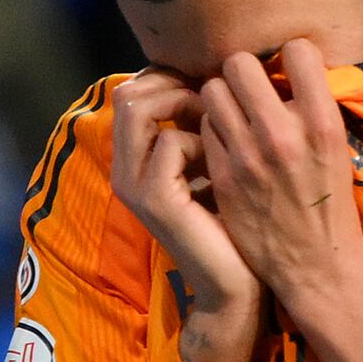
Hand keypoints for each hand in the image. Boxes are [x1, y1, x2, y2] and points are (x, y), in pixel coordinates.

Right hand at [109, 70, 265, 361]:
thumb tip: (213, 77)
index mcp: (135, 159)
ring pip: (138, 107)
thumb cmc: (234, 223)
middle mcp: (125, 169)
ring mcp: (134, 185)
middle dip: (173, 83)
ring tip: (218, 125)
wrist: (237, 285)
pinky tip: (223, 163)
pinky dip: (201, 140)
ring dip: (183, 104)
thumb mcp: (212, 164)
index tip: (210, 86)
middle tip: (215, 99)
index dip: (169, 76)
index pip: (133, 90)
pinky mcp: (154, 199)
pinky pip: (170, 141)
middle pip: (128, 93)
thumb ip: (200, 126)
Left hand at [205, 44, 362, 361]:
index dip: (290, 55)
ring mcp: (247, 155)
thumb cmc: (329, 203)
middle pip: (241, 63)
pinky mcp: (221, 175)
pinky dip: (212, 129)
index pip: (298, 50)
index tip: (288, 70)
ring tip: (233, 113)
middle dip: (245, 71)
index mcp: (322, 122)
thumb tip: (284, 68)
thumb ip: (310, 108)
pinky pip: (204, 127)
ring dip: (222, 97)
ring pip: (212, 91)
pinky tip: (225, 143)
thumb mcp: (337, 148)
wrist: (315, 266)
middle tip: (250, 89)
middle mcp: (283, 133)